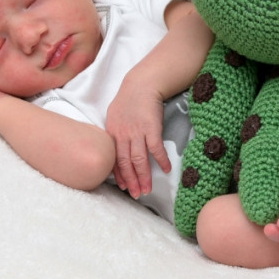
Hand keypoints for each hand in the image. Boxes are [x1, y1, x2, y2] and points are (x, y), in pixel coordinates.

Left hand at [106, 80, 170, 198]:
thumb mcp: (115, 115)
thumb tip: (118, 146)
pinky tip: (166, 170)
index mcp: (112, 132)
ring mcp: (137, 132)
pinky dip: (161, 161)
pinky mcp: (151, 128)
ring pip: (139, 160)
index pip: (114, 159)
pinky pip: (156, 149)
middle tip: (136, 194)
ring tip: (147, 190)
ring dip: (144, 176)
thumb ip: (116, 131)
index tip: (123, 186)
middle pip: (126, 163)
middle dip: (131, 181)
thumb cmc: (130, 99)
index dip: (119, 174)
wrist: (142, 84)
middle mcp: (123, 135)